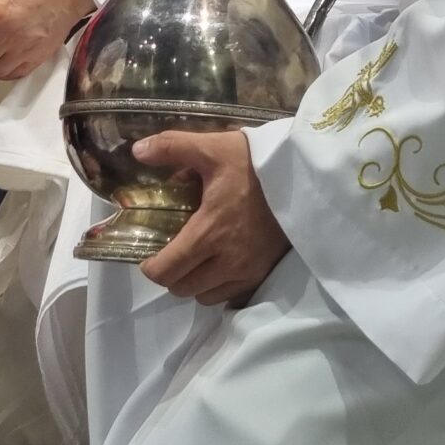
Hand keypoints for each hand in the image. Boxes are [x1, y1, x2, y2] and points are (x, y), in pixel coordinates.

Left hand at [133, 130, 289, 305]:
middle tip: (172, 252)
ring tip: (198, 258)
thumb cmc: (255, 163)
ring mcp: (250, 271)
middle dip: (171, 274)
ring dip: (196, 283)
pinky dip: (221, 286)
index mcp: (209, 232)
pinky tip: (222, 263)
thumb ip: (172, 148)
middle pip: (182, 289)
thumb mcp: (212, 147)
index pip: (166, 272)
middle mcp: (228, 261)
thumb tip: (138, 151)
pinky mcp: (266, 273)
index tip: (149, 253)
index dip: (150, 267)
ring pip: (207, 296)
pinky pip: (233, 295)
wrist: (305, 175)